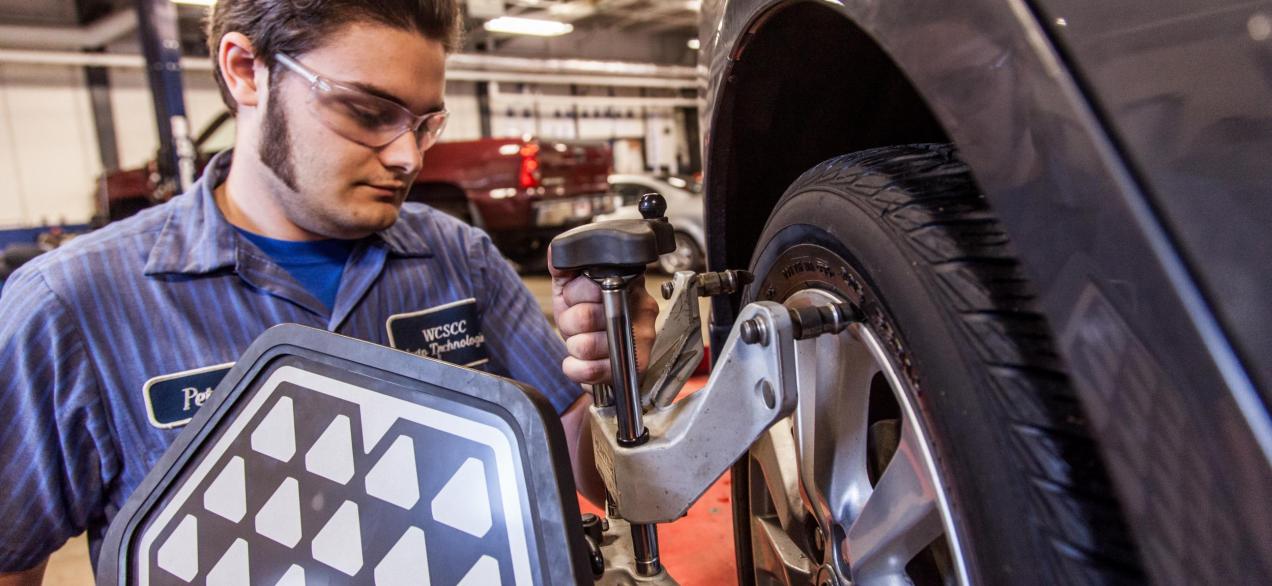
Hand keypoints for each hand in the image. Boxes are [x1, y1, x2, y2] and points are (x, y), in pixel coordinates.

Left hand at [549, 247, 659, 384]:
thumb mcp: (573, 287)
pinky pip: (592, 370)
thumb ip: (565, 268)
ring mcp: (641, 340)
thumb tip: (556, 254)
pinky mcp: (636, 367)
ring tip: (582, 341)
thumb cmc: (589, 316)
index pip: (591, 286)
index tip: (576, 300)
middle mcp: (641, 310)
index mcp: (629, 283)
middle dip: (570, 323)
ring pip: (587, 345)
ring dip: (574, 346)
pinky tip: (582, 361)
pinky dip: (576, 369)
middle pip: (586, 316)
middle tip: (578, 325)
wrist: (602, 351)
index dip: (572, 296)